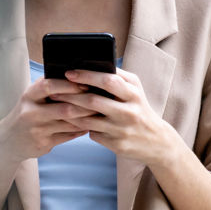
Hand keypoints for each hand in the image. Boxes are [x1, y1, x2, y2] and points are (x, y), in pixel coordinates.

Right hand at [0, 76, 96, 163]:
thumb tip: (76, 75)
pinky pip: (68, 136)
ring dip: (86, 118)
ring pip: (69, 123)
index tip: (86, 84)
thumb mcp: (31, 98)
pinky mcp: (43, 143)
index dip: (69, 85)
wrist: (9, 140)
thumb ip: (48, 87)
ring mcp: (37, 130)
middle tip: (100, 100)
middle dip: (84, 104)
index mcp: (28, 96)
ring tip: (99, 113)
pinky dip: (80, 130)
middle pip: (64, 107)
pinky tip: (89, 125)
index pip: (49, 86)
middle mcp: (31, 112)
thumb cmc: (27, 113)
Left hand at [53, 67, 176, 167]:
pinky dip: (82, 127)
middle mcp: (130, 111)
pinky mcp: (117, 145)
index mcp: (134, 93)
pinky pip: (92, 133)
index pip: (108, 80)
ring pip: (88, 120)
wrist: (156, 142)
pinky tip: (71, 122)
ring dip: (71, 113)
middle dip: (71, 95)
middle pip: (94, 101)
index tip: (68, 73)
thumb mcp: (134, 91)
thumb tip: (90, 64)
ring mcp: (123, 129)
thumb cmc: (138, 109)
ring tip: (58, 106)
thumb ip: (117, 78)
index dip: (86, 76)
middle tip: (54, 91)